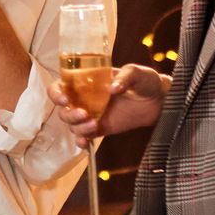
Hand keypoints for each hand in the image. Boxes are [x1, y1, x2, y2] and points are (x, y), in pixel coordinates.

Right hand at [49, 63, 168, 139]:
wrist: (158, 100)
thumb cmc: (144, 80)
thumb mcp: (135, 72)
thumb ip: (124, 77)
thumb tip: (112, 88)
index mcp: (86, 81)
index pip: (61, 86)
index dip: (56, 93)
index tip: (65, 99)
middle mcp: (84, 99)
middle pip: (63, 110)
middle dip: (69, 114)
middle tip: (84, 114)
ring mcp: (92, 115)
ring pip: (72, 125)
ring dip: (78, 128)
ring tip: (95, 125)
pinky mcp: (101, 128)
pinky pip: (84, 137)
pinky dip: (81, 141)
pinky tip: (85, 142)